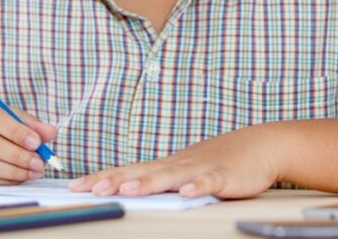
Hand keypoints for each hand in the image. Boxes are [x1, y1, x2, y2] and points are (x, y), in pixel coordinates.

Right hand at [0, 93, 56, 184]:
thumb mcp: (7, 115)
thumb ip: (29, 123)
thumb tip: (51, 133)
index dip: (15, 130)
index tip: (37, 142)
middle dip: (17, 155)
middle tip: (39, 163)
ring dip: (12, 171)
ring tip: (34, 172)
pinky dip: (2, 180)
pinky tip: (19, 178)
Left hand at [69, 124, 281, 198]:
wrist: (260, 145)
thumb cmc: (222, 160)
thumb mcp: (186, 170)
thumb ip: (162, 180)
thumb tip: (129, 187)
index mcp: (168, 166)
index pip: (129, 170)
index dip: (103, 177)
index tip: (76, 186)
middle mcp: (179, 165)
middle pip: (143, 172)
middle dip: (116, 179)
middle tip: (92, 188)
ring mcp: (201, 168)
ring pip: (171, 176)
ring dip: (148, 182)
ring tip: (127, 188)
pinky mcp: (225, 175)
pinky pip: (209, 181)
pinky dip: (197, 186)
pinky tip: (186, 192)